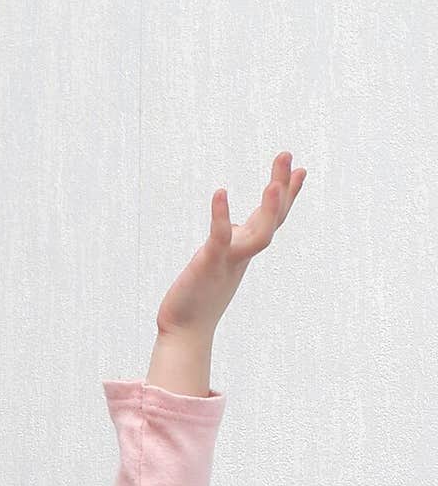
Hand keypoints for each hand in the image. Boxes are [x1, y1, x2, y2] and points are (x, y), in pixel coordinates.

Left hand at [155, 151, 306, 339]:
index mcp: (245, 251)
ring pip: (260, 235)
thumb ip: (229, 241)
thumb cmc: (198, 297)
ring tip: (274, 183)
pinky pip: (220, 238)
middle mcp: (242, 255)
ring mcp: (229, 261)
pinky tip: (220, 192)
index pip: (271, 218)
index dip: (286, 195)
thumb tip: (235, 225)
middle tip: (288, 155)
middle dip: (282, 189)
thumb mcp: (218, 261)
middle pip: (272, 220)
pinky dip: (222, 216)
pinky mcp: (209, 265)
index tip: (301, 169)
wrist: (185, 331)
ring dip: (270, 210)